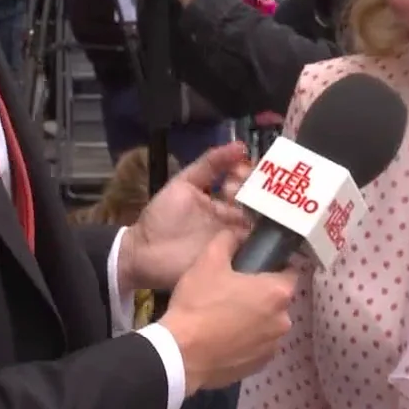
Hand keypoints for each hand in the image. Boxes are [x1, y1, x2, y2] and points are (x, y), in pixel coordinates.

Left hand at [121, 142, 254, 291]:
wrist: (144, 252)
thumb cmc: (162, 217)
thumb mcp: (183, 184)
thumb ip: (209, 164)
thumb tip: (240, 146)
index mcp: (224, 204)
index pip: (249, 188)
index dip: (251, 177)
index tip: (243, 169)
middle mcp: (234, 223)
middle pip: (259, 207)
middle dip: (259, 195)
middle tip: (247, 190)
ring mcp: (235, 244)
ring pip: (260, 229)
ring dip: (261, 216)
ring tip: (249, 208)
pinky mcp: (232, 262)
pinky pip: (253, 254)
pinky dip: (262, 244)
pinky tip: (265, 232)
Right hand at [158, 228, 297, 393]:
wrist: (181, 354)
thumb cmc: (199, 303)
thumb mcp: (208, 261)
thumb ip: (228, 240)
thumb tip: (237, 234)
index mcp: (277, 293)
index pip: (289, 272)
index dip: (273, 266)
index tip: (255, 266)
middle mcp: (283, 321)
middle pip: (277, 300)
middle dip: (261, 295)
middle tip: (233, 291)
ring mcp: (272, 347)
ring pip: (268, 325)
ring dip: (255, 319)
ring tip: (226, 317)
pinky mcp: (259, 366)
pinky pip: (258, 346)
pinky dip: (247, 342)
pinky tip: (224, 338)